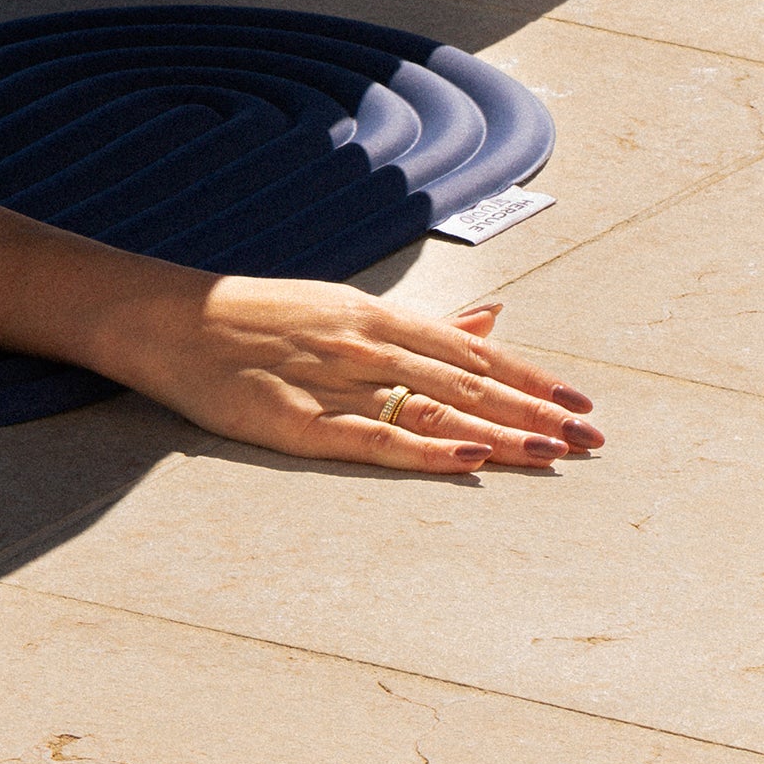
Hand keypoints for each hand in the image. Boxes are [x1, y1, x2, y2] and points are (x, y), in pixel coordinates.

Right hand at [111, 278, 601, 473]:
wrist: (170, 316)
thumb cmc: (259, 314)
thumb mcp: (346, 306)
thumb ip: (423, 321)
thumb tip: (494, 320)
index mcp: (379, 316)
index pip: (474, 352)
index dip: (532, 379)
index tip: (583, 403)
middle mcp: (367, 342)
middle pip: (467, 381)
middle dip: (533, 410)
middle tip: (593, 439)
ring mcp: (335, 380)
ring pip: (433, 407)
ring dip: (499, 430)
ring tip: (553, 451)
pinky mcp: (298, 420)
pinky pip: (373, 437)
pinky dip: (425, 447)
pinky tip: (468, 457)